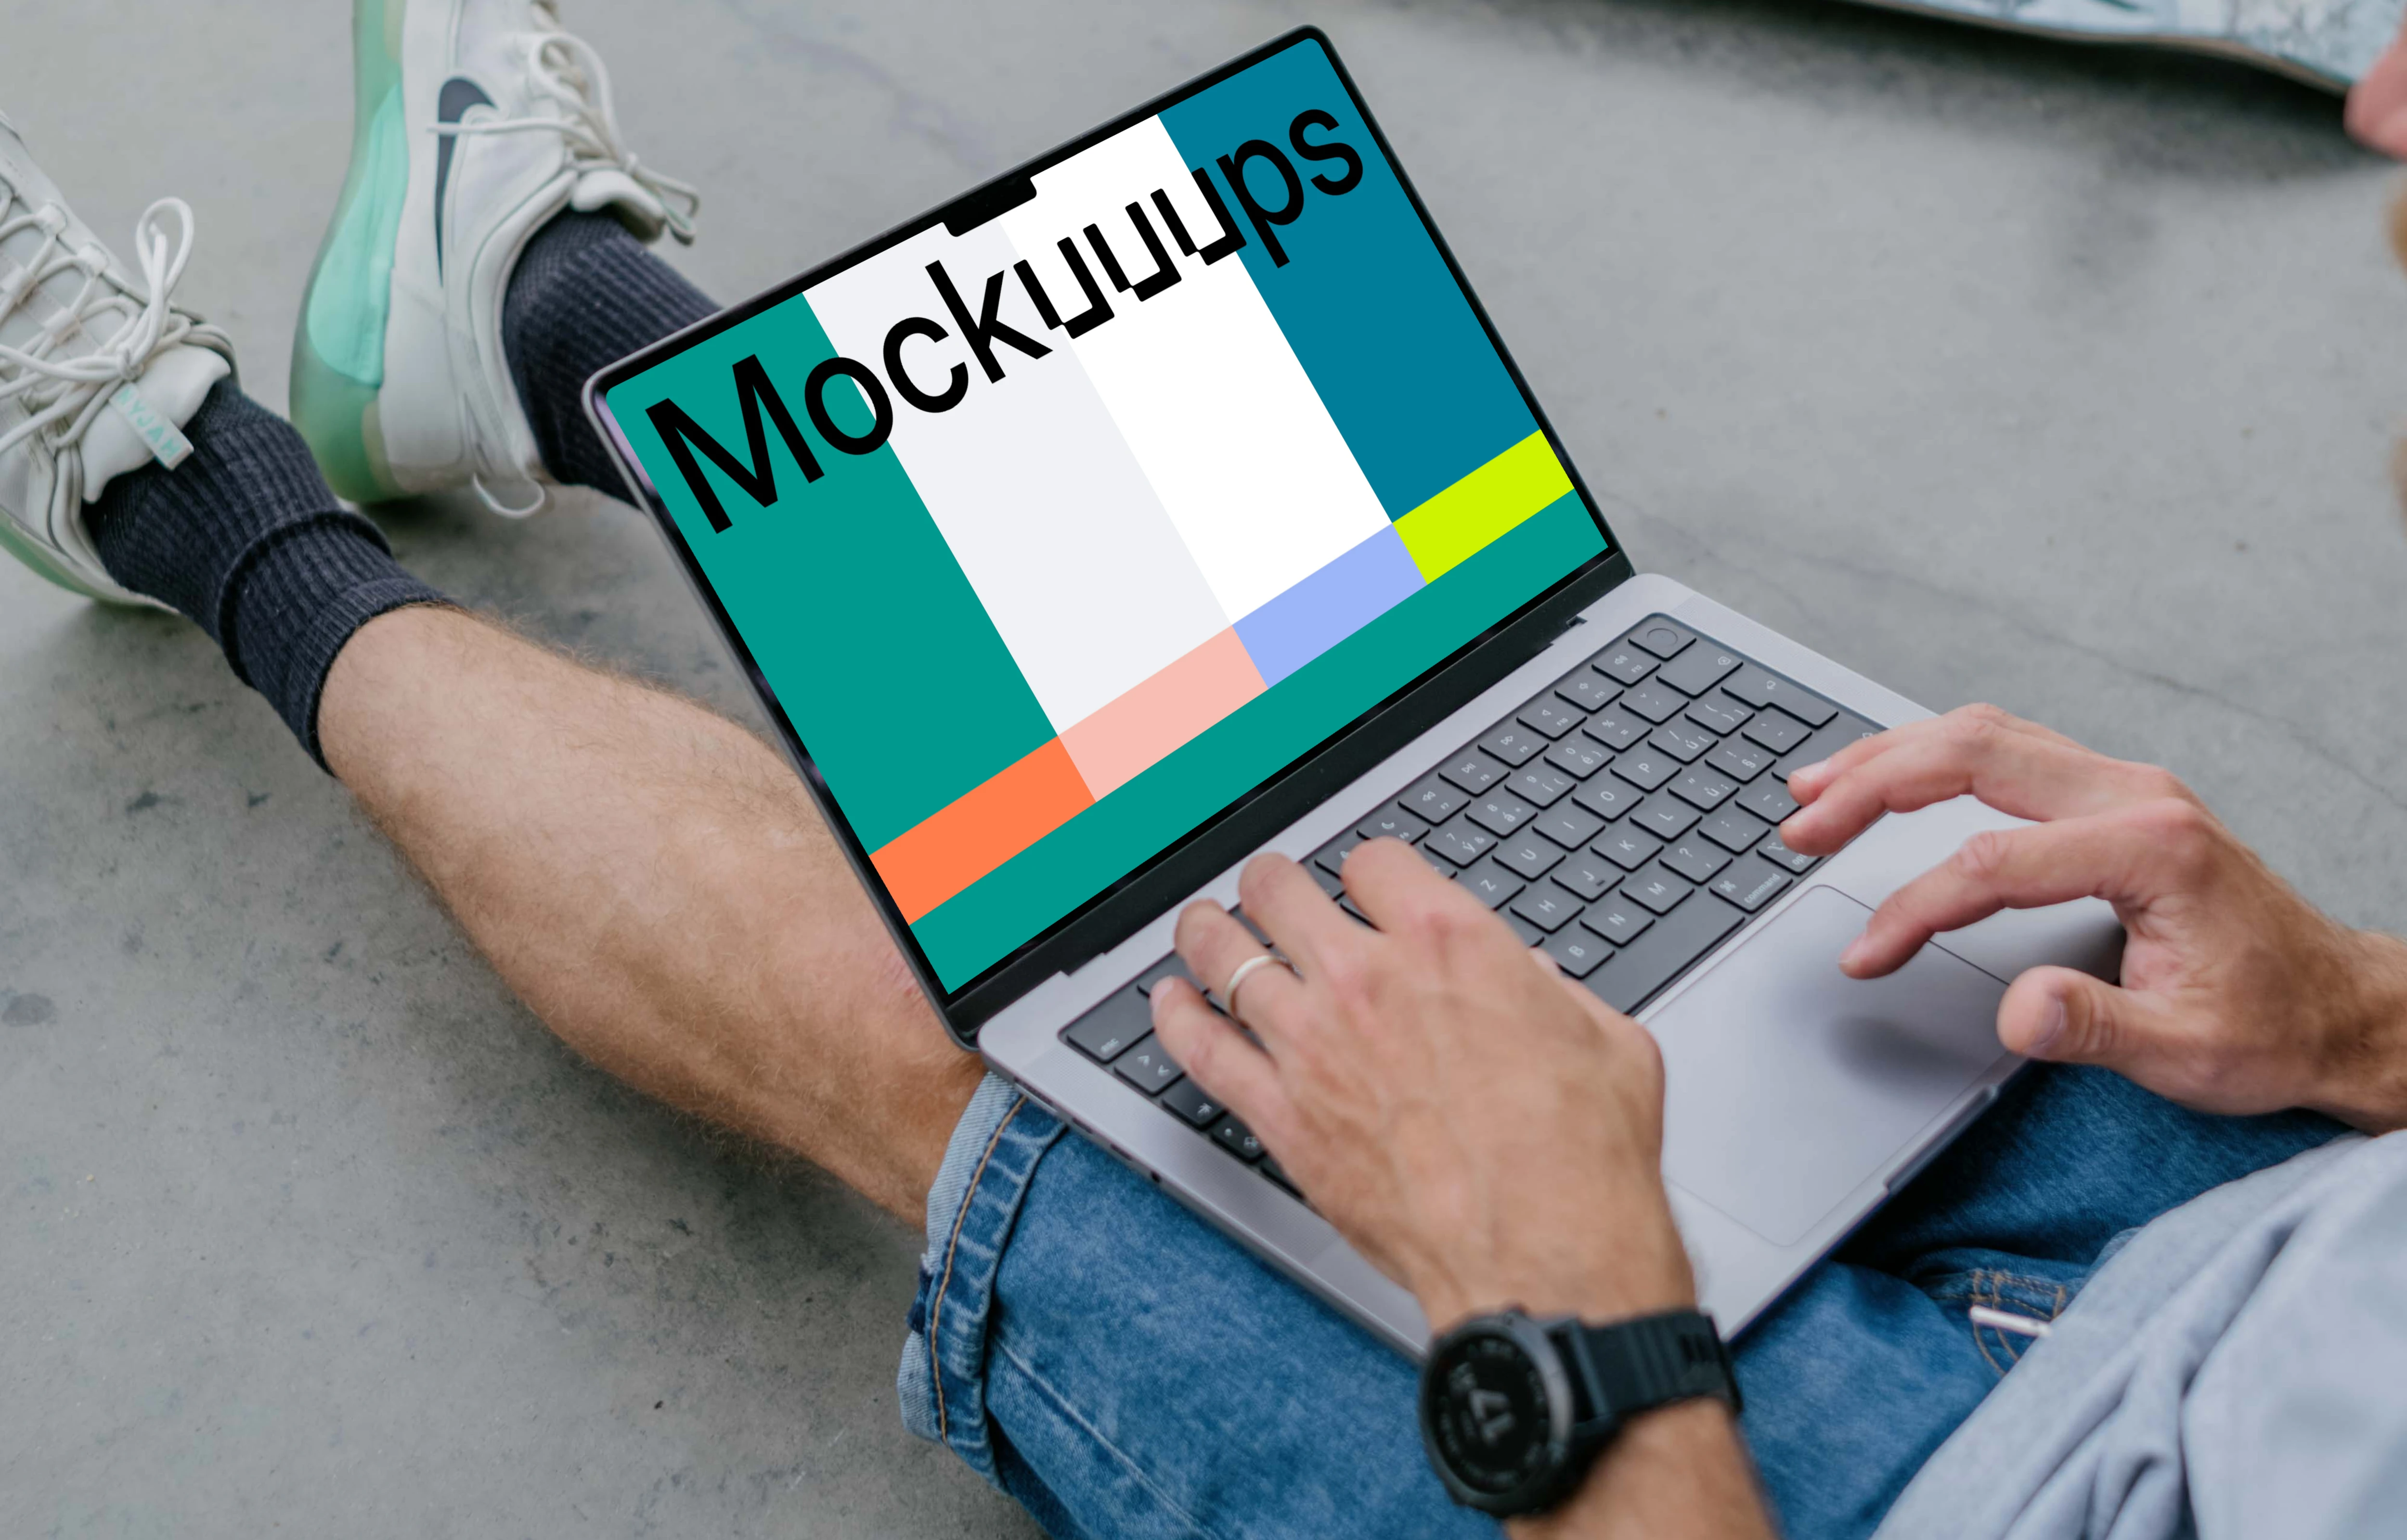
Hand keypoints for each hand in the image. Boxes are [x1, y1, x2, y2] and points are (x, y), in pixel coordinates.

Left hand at [1147, 841, 1693, 1329]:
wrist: (1543, 1254)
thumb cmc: (1580, 1159)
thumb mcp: (1606, 1040)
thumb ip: (1554, 996)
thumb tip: (1532, 985)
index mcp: (1449, 943)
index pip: (1373, 862)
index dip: (1368, 873)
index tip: (1363, 890)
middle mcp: (1368, 980)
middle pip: (1280, 890)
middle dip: (1272, 884)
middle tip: (1269, 892)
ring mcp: (1314, 1045)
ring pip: (1225, 956)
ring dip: (1209, 935)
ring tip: (1200, 928)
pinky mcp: (1282, 1116)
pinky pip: (1201, 1050)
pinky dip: (1176, 1019)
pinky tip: (1168, 1003)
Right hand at [1780, 704, 2406, 1131]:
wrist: (2340, 1009)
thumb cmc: (2272, 1027)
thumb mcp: (2190, 1053)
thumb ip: (2096, 1027)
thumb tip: (2016, 1010)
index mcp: (2151, 848)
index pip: (1992, 863)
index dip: (1912, 908)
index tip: (1865, 954)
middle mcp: (2137, 795)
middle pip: (1975, 755)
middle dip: (1873, 786)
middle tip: (1800, 826)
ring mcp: (2125, 786)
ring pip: (1985, 735)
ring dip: (1893, 756)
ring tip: (1816, 786)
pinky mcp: (2112, 796)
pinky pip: (2006, 749)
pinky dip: (1933, 757)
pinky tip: (1890, 777)